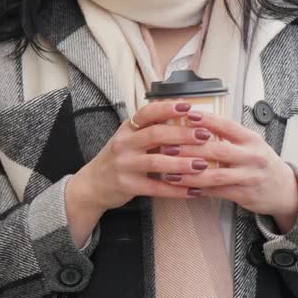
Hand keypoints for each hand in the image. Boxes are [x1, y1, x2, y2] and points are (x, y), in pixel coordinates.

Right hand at [64, 101, 214, 245]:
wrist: (92, 184)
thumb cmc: (119, 158)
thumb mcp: (128, 138)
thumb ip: (150, 129)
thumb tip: (186, 118)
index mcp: (127, 129)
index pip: (147, 112)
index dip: (167, 108)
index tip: (189, 106)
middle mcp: (124, 143)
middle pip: (155, 135)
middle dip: (182, 134)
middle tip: (205, 135)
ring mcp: (124, 165)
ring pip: (156, 162)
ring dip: (182, 163)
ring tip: (203, 164)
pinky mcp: (127, 186)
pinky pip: (155, 188)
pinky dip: (176, 190)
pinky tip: (194, 191)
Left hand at [168, 112, 297, 232]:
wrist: (284, 189)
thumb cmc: (261, 162)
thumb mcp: (251, 143)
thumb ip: (228, 135)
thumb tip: (195, 122)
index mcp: (251, 139)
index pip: (227, 125)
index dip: (207, 120)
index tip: (187, 115)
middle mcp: (252, 156)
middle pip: (218, 150)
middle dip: (190, 149)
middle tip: (167, 146)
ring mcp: (249, 177)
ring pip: (215, 175)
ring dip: (189, 175)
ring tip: (169, 173)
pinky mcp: (245, 195)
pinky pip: (218, 192)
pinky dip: (199, 190)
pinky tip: (184, 188)